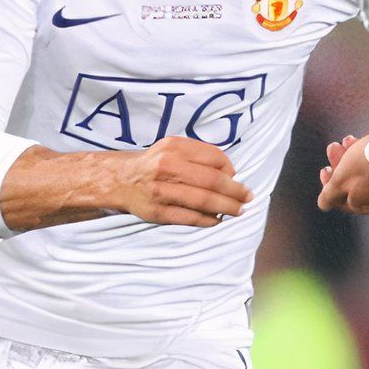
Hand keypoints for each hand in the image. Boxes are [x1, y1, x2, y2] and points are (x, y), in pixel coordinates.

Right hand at [106, 136, 250, 226]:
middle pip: (212, 181)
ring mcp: (160, 191)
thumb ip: (200, 155)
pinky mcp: (157, 212)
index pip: (214, 158)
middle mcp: (166, 167)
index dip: (231, 170)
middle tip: (248, 197)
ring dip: (226, 207)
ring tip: (238, 210)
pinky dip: (207, 220)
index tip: (236, 177)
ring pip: (203, 201)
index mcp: (174, 148)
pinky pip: (189, 218)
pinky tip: (216, 219)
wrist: (120, 180)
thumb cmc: (154, 164)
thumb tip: (230, 173)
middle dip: (235, 191)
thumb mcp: (173, 148)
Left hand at [316, 134, 368, 214]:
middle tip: (334, 147)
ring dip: (353, 155)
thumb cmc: (367, 164)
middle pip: (356, 183)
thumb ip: (329, 197)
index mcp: (368, 206)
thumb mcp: (340, 182)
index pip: (344, 200)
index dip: (331, 186)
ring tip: (348, 140)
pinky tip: (367, 139)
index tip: (326, 169)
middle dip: (341, 165)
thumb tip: (324, 205)